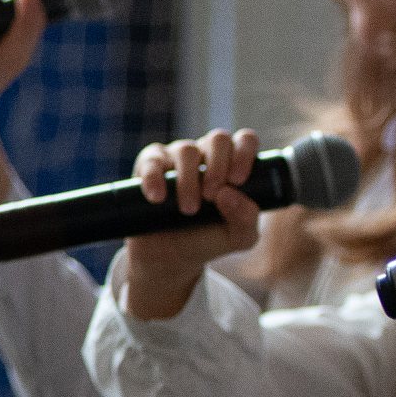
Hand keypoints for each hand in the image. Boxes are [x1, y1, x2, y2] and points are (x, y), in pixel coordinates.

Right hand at [123, 129, 263, 319]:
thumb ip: (247, 218)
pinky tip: (159, 198)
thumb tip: (228, 193)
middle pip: (218, 139)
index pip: (245, 140)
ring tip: (189, 210)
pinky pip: (151, 161)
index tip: (238, 180)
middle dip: (218, 166)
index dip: (244, 153)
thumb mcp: (239, 237)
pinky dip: (155, 178)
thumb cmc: (209, 240)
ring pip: (187, 149)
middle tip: (212, 197)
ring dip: (189, 180)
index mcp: (234, 164)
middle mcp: (207, 155)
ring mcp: (177, 158)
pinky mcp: (148, 168)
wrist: (170, 258)